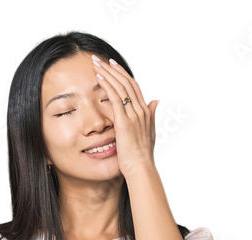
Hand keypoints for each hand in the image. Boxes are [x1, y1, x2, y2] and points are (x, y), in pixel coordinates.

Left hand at [91, 54, 157, 177]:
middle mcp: (141, 110)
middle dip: (113, 69)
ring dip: (107, 73)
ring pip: (120, 87)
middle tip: (101, 59)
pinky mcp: (124, 121)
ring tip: (96, 63)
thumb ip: (151, 116)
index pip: (134, 87)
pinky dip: (107, 85)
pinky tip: (98, 77)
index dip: (123, 75)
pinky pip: (115, 97)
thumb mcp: (148, 133)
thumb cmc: (141, 156)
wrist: (141, 168)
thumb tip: (156, 101)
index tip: (113, 66)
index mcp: (145, 112)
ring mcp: (133, 115)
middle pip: (127, 82)